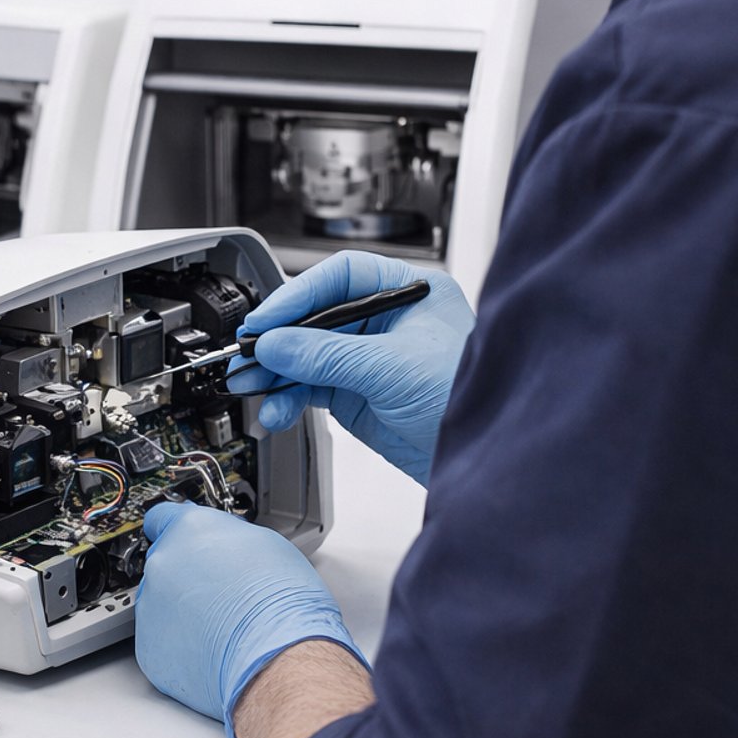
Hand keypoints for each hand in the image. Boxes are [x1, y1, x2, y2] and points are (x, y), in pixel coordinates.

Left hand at [134, 503, 364, 737]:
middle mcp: (163, 562)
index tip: (181, 539)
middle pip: (165, 563)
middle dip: (187, 576)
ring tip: (221, 626)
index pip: (162, 517)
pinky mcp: (149, 646)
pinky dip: (181, 645)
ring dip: (183, 611)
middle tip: (221, 593)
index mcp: (189, 529)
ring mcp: (151, 606)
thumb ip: (230, 539)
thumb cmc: (283, 604)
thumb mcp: (269, 545)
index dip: (176, 530)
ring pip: (160, 603)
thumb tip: (226, 545)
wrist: (278, 656)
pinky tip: (211, 648)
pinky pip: (161, 640)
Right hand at [229, 251, 474, 485]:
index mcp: (407, 293)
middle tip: (247, 354)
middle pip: (315, 317)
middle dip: (278, 339)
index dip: (298, 295)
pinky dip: (288, 398)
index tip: (265, 321)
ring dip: (275, 372)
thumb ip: (326, 354)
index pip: (340, 277)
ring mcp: (370, 360)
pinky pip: (310, 389)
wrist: (489, 460)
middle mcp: (387, 322)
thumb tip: (274, 343)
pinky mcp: (359, 396)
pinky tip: (277, 409)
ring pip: (306, 356)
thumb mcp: (391, 367)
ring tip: (250, 385)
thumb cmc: (468, 399)